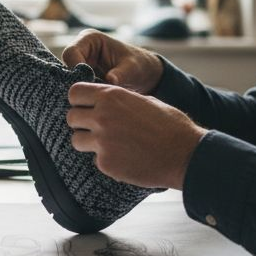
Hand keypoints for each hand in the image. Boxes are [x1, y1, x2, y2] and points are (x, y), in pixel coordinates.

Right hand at [61, 30, 163, 93]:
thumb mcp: (133, 68)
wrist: (145, 76)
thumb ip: (121, 73)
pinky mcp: (81, 77)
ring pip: (68, 79)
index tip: (90, 83)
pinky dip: (82, 95)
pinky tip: (92, 103)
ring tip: (94, 100)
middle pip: (65, 67)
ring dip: (80, 90)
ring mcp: (80, 64)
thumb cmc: (140, 65)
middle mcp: (81, 49)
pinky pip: (75, 87)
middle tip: (91, 96)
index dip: (76, 69)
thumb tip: (110, 81)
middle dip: (77, 82)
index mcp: (90, 39)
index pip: (71, 53)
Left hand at [66, 83, 204, 189]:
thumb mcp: (144, 100)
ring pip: (76, 140)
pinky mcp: (106, 163)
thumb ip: (119, 100)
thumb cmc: (170, 125)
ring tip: (108, 144)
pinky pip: (94, 159)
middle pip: (71, 117)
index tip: (86, 107)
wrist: (184, 154)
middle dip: (81, 123)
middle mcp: (102, 116)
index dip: (79, 101)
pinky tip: (124, 158)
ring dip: (88, 142)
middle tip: (95, 129)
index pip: (74, 93)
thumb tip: (103, 102)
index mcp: (111, 96)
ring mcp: (102, 141)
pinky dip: (105, 160)